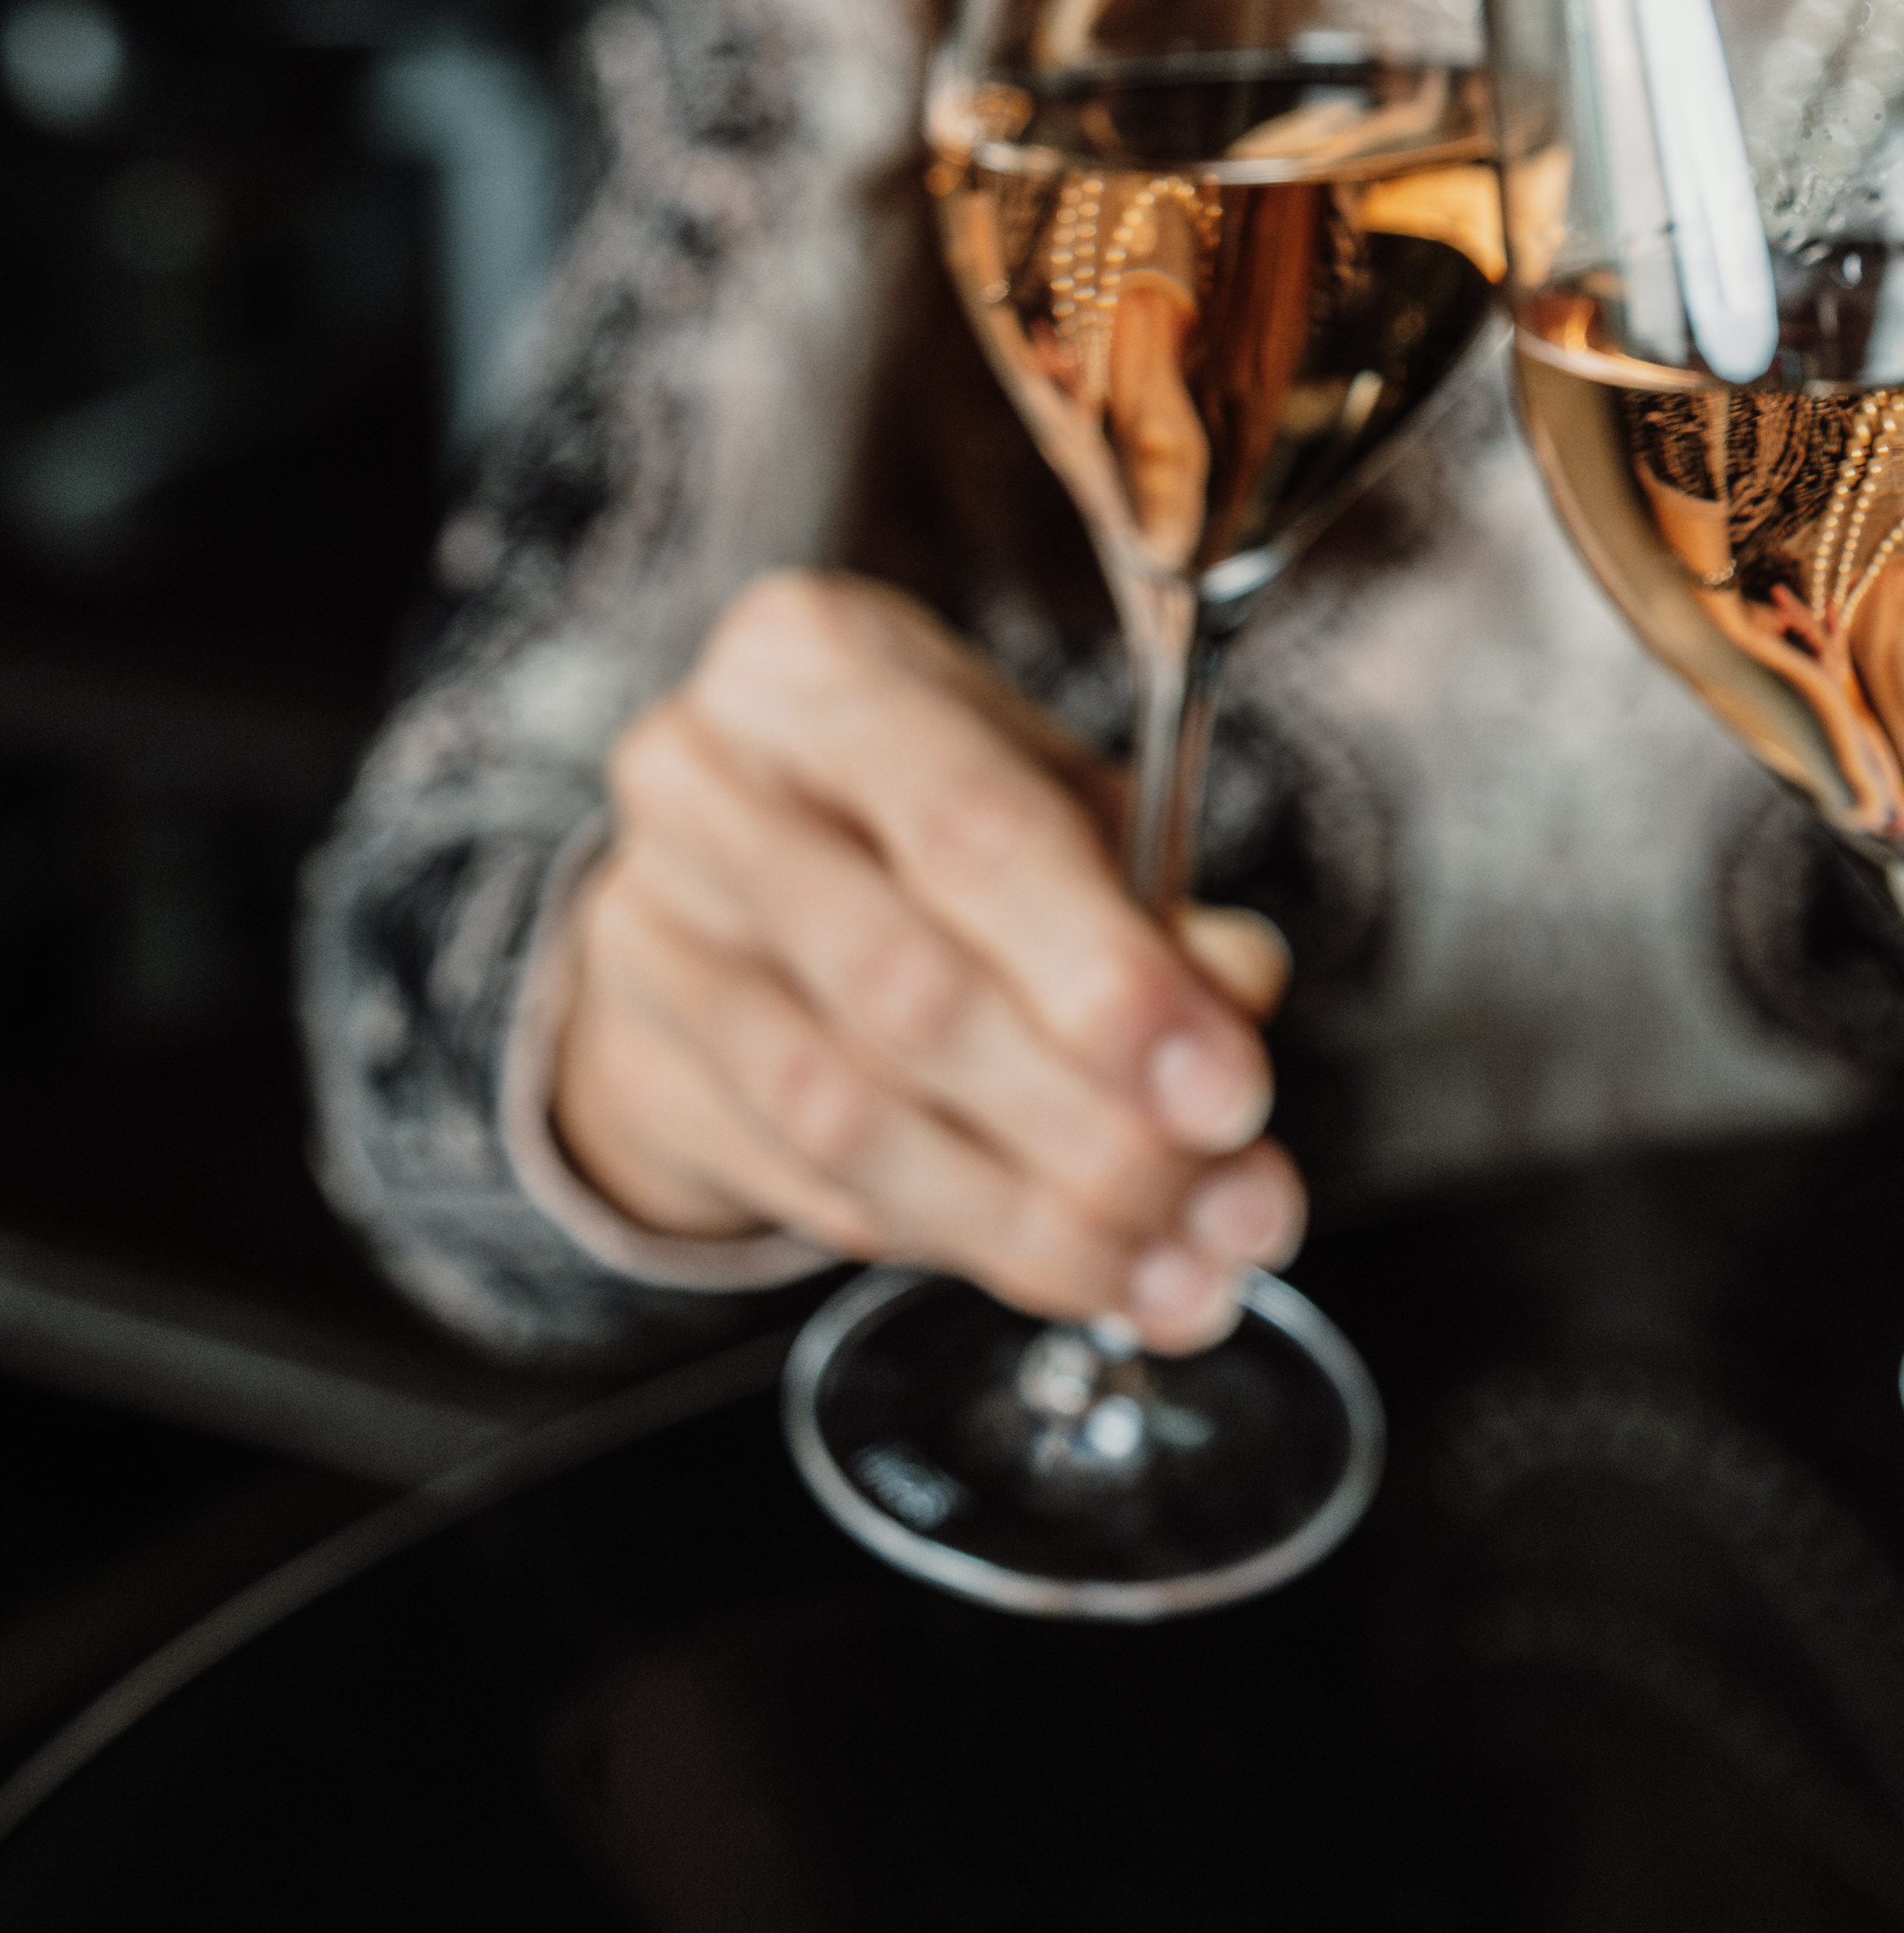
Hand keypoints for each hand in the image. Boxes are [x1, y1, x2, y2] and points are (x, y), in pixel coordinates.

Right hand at [553, 570, 1304, 1339]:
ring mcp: (648, 931)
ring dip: (1038, 1219)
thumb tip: (1236, 997)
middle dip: (1093, 1127)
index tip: (1228, 1092)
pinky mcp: (638, 1068)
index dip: (1110, 979)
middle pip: (909, 992)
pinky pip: (814, 1188)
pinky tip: (1078, 1266)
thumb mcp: (1050, 801)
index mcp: (813, 663)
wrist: (724, 870)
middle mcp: (704, 782)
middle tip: (1228, 1205)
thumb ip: (1150, 898)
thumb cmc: (920, 807)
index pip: (973, 834)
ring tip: (1177, 1269)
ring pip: (851, 1117)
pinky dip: (965, 1241)